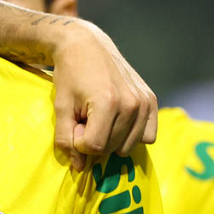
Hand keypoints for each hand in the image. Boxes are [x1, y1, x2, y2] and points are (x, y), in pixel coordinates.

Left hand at [51, 21, 157, 170]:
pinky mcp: (152, 100)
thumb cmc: (69, 75)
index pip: (94, 147)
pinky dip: (130, 134)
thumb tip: (80, 168)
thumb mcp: (61, 107)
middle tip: (85, 117)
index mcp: (108, 103)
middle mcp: (132, 104)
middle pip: (112, 149)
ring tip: (100, 116)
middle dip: (94, 140)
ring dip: (111, 139)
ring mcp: (145, 102)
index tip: (74, 123)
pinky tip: (117, 119)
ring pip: (128, 147)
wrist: (86, 45)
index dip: (79, 141)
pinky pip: (146, 137)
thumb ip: (66, 140)